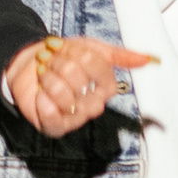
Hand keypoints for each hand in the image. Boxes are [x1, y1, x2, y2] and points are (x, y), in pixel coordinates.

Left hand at [3, 35, 153, 135]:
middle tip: (52, 62)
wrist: (30, 65)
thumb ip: (120, 55)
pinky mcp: (55, 128)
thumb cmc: (63, 58)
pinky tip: (40, 94)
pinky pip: (52, 115)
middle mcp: (93, 105)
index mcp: (105, 88)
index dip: (78, 54)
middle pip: (77, 78)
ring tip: (44, 75)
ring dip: (47, 78)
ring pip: (63, 95)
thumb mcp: (91, 49)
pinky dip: (42, 99)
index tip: (66, 49)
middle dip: (59, 63)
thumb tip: (148, 59)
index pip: (97, 67)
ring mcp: (75, 118)